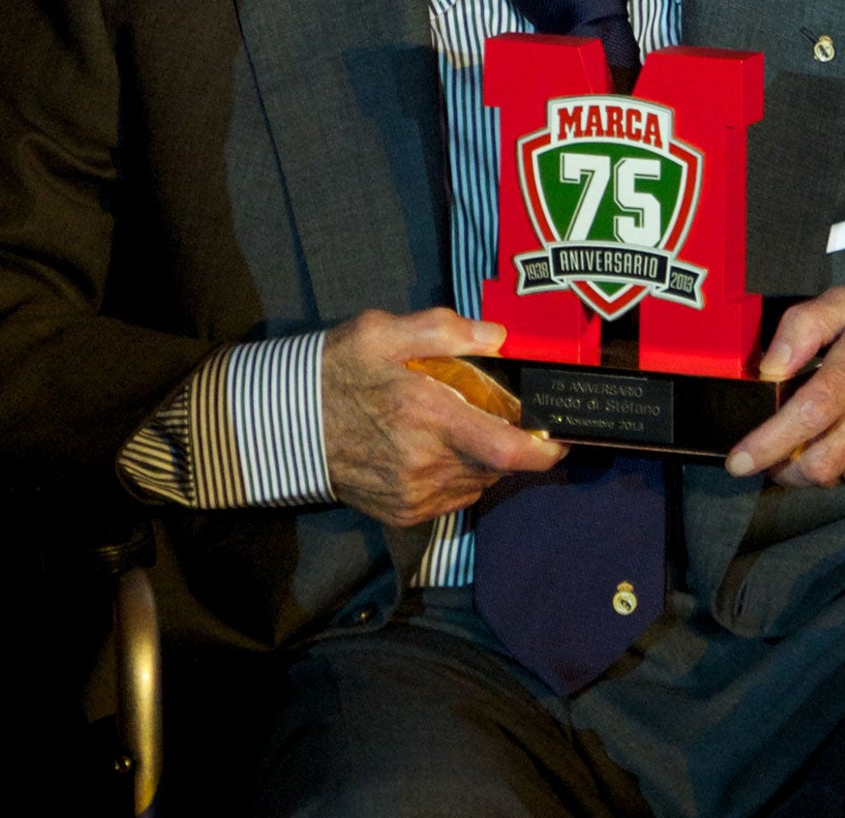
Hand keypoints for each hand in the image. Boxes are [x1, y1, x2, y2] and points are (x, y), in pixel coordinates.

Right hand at [322, 308, 564, 527]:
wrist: (282, 425)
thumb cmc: (336, 371)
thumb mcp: (382, 331)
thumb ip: (444, 330)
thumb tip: (499, 337)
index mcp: (428, 417)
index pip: (508, 451)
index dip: (546, 451)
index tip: (562, 438)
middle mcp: (426, 465)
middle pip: (497, 466)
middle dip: (510, 443)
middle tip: (497, 414)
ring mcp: (414, 495)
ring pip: (477, 483)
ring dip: (483, 460)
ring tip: (460, 427)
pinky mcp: (403, 513)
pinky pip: (453, 498)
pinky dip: (458, 475)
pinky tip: (435, 449)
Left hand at [724, 283, 844, 486]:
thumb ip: (803, 326)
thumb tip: (769, 367)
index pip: (811, 414)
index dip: (769, 443)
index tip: (739, 460)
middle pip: (821, 463)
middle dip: (782, 468)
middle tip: (765, 453)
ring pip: (838, 474)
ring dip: (808, 465)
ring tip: (804, 436)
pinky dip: (841, 460)